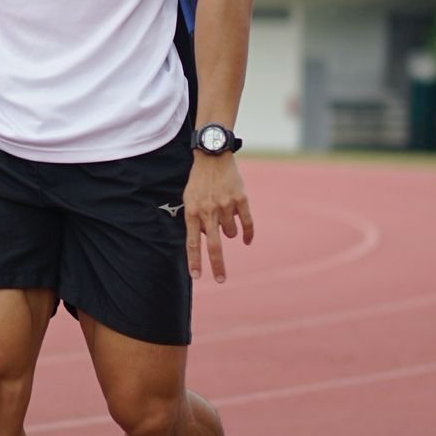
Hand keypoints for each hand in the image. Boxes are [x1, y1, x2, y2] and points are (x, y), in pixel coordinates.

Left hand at [183, 153, 253, 282]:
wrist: (212, 156)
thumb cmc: (198, 180)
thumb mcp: (188, 198)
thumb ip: (195, 220)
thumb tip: (206, 239)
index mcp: (193, 212)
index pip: (192, 242)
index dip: (195, 261)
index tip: (197, 277)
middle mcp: (209, 211)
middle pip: (214, 245)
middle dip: (217, 265)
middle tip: (221, 280)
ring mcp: (226, 206)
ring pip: (231, 232)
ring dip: (229, 230)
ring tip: (224, 211)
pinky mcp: (241, 199)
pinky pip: (247, 223)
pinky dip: (247, 233)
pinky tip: (247, 240)